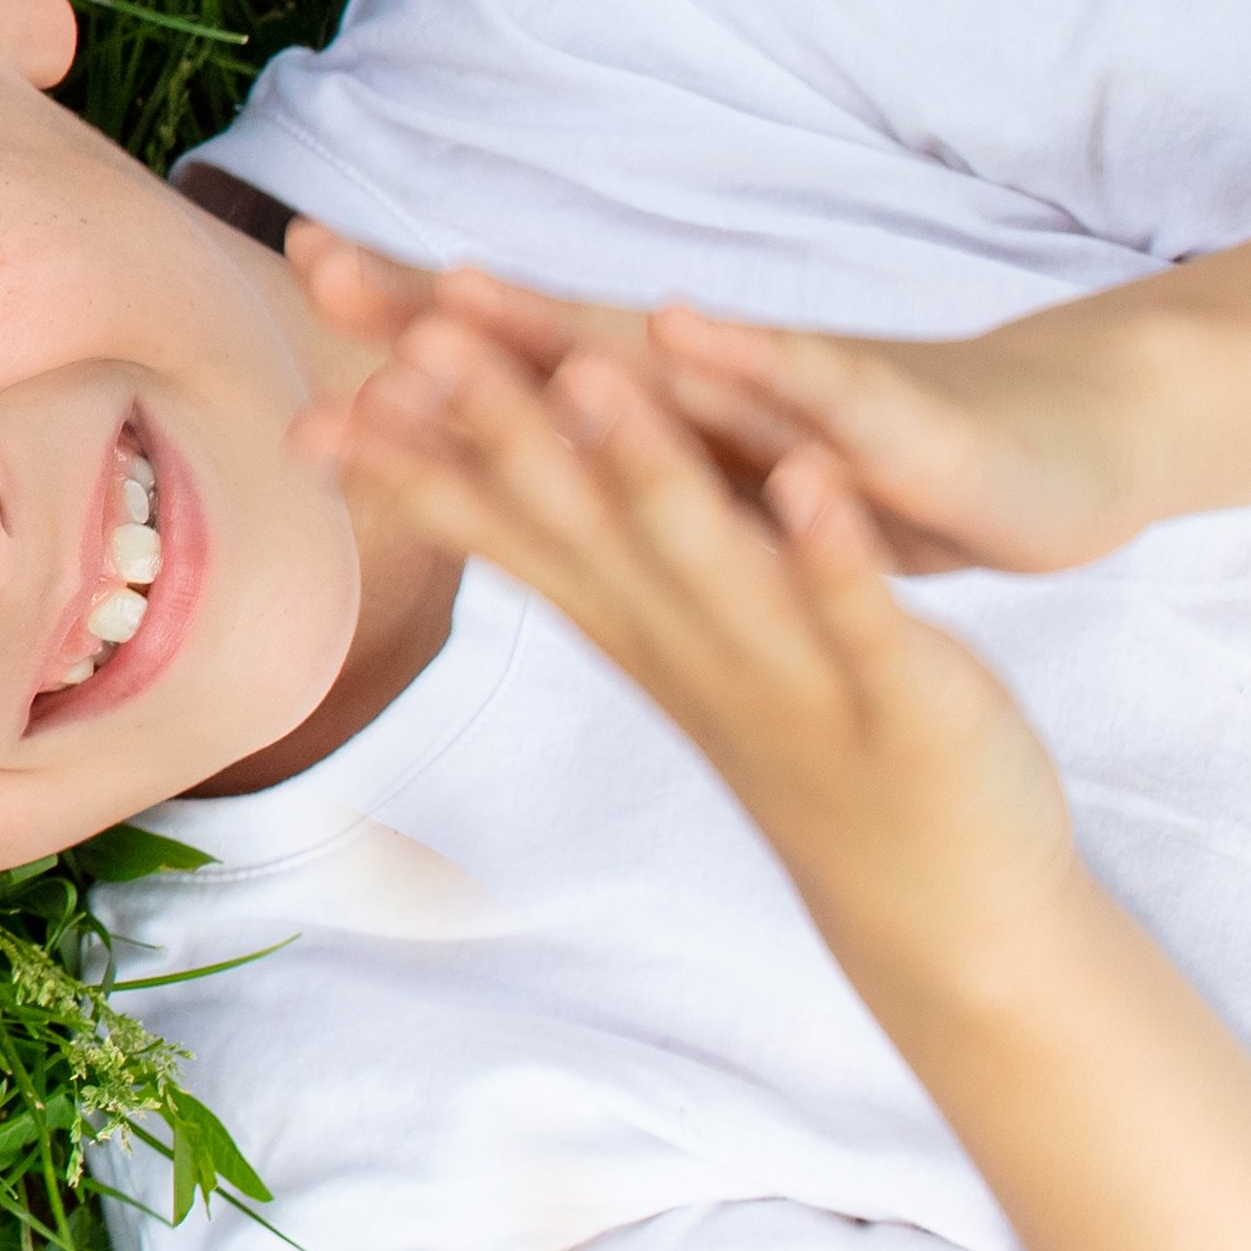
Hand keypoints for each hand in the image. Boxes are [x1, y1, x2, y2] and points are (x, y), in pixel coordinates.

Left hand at [288, 225, 1156, 573]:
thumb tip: (492, 404)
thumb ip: (623, 430)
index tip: (291, 270)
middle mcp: (726, 377)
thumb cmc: (875, 458)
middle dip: (439, 305)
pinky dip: (764, 370)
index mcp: (682, 403)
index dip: (407, 322)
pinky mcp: (910, 427)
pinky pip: (828, 395)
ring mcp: (813, 390)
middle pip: (564, 332)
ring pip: (679, 356)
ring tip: (463, 296)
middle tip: (316, 261)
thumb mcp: (733, 462)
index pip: (522, 357)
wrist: (1057, 450)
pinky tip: (697, 340)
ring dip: (573, 331)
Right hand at [317, 307, 1081, 947]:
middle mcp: (682, 641)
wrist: (937, 908)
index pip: (498, 530)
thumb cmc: (801, 738)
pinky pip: (857, 611)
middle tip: (407, 343)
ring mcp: (788, 669)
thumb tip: (465, 499)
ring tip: (584, 374)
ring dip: (641, 466)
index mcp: (629, 620)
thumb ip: (581, 561)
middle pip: (574, 518)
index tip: (312, 404)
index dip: (411, 463)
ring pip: (699, 552)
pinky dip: (830, 546)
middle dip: (497, 425)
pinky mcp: (897, 692)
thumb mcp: (668, 643)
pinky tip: (812, 475)